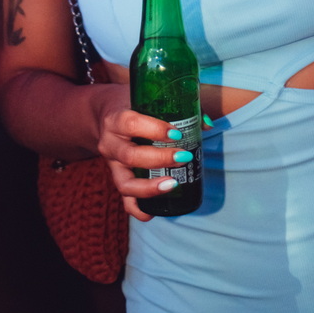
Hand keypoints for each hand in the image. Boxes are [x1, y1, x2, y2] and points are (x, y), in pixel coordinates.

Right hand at [94, 90, 188, 221]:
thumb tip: (207, 124)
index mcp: (116, 118)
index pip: (131, 123)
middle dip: (159, 159)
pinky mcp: (118, 179)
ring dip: (149, 187)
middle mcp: (110, 143)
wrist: (106, 114)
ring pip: (124, 183)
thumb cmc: (134, 104)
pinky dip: (137, 209)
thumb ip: (177, 108)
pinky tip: (152, 214)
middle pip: (130, 156)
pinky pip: (124, 199)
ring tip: (172, 184)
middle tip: (183, 156)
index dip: (154, 130)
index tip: (177, 134)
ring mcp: (112, 165)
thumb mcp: (148, 99)